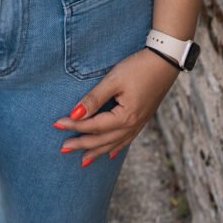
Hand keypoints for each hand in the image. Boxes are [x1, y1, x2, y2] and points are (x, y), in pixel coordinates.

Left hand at [53, 48, 179, 165]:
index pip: (93, 126)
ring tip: (83, 161)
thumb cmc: (138, 67)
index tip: (57, 124)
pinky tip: (111, 154)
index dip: (74, 126)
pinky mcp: (143, 119)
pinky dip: (116, 148)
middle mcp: (132, 125)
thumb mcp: (114, 80)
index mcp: (124, 117)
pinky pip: (127, 140)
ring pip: (114, 144)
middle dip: (82, 144)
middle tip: (63, 148)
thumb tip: (75, 115)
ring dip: (97, 152)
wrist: (166, 61)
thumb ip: (94, 99)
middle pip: (102, 140)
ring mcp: (139, 124)